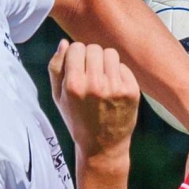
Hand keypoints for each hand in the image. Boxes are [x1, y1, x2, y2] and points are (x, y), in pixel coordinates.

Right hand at [49, 41, 140, 163]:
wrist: (102, 145)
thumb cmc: (77, 119)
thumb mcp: (58, 97)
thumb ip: (56, 68)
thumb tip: (64, 42)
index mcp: (74, 85)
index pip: (76, 47)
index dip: (75, 55)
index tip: (76, 67)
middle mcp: (95, 85)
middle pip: (94, 48)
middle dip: (90, 57)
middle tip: (90, 73)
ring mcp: (115, 87)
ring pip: (110, 53)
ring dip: (105, 62)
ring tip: (101, 77)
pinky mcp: (132, 91)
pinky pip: (123, 66)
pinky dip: (118, 73)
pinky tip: (113, 88)